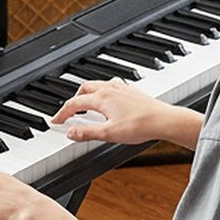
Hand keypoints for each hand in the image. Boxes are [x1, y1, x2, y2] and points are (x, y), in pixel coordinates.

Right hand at [49, 78, 191, 146]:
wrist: (163, 120)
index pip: (74, 104)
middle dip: (73, 101)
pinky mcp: (130, 91)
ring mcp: (121, 88)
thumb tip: (70, 132)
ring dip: (86, 94)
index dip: (62, 114)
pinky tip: (107, 102)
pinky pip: (110, 86)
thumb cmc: (140, 126)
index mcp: (101, 98)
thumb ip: (87, 133)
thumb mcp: (108, 134)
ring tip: (85, 106)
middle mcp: (109, 89)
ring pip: (96, 85)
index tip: (56, 122)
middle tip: (68, 113)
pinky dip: (101, 92)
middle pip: (83, 89)